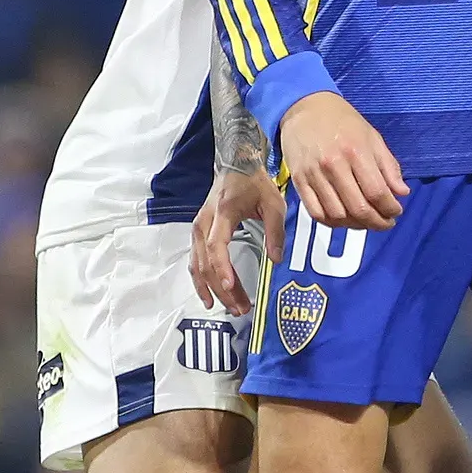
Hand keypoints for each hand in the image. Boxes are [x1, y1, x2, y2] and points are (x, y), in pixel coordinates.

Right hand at [193, 168, 281, 313]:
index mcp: (222, 213)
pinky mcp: (198, 233)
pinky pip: (195, 262)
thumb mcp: (273, 203)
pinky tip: (210, 296)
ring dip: (212, 289)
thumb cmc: (253, 183)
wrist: (236, 164)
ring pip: (198, 265)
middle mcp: (205, 222)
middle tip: (240, 308)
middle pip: (206, 262)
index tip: (231, 286)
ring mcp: (198, 228)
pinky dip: (201, 281)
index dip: (222, 268)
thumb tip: (276, 259)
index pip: (216, 245)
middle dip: (222, 289)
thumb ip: (275, 231)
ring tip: (230, 307)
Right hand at [280, 91, 407, 230]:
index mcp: (355, 151)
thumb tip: (402, 193)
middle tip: (385, 223)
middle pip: (358, 208)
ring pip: (337, 215)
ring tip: (366, 221)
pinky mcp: (299, 181)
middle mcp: (333, 165)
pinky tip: (344, 219)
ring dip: (356, 225)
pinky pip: (316, 213)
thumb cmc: (342, 122)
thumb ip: (389, 166)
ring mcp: (313, 174)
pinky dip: (332, 223)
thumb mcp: (372, 137)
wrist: (305, 108)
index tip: (396, 212)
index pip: (376, 192)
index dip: (390, 209)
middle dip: (377, 222)